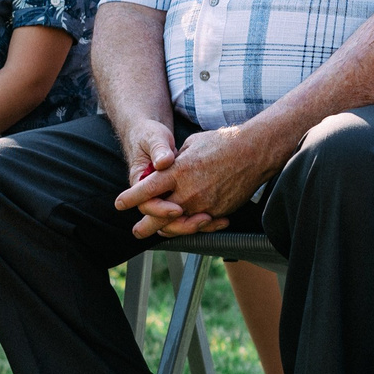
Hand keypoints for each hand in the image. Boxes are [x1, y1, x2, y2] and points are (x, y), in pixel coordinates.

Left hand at [116, 122, 280, 239]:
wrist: (253, 151)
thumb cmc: (221, 143)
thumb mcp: (191, 145)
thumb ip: (175, 161)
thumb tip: (165, 168)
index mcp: (177, 171)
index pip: (146, 190)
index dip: (130, 199)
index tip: (119, 204)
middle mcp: (188, 191)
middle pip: (158, 217)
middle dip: (144, 226)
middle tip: (137, 230)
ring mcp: (203, 204)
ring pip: (178, 226)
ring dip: (166, 230)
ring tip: (159, 231)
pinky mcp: (218, 212)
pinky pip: (200, 226)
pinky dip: (191, 227)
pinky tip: (186, 225)